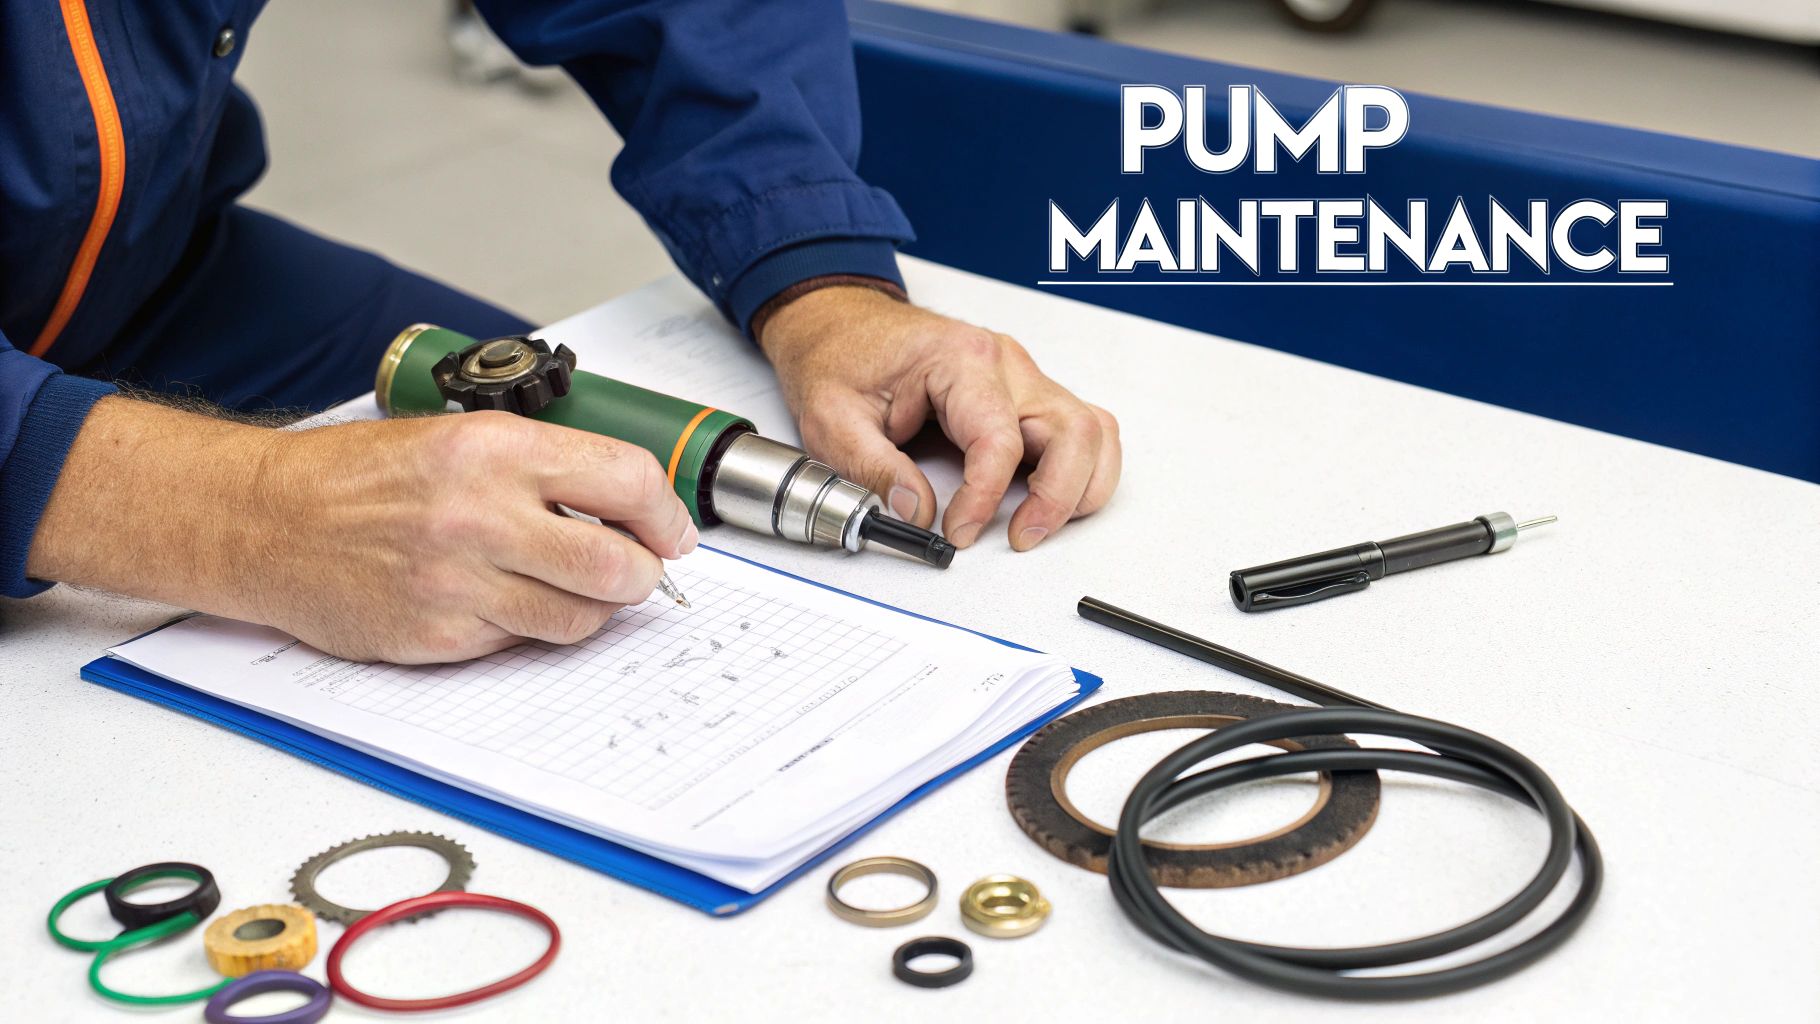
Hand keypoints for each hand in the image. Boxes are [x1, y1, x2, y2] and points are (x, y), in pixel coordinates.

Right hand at [29, 399, 694, 662]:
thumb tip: (631, 507)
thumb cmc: (359, 477)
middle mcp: (482, 514)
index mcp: (496, 449)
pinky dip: (527, 629)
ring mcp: (460, 582)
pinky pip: (522, 644)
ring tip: (565, 587)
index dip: (666, 514)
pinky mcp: (439, 635)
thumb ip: (545, 467)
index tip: (671, 532)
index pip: (628, 480)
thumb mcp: (459, 436)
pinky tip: (502, 602)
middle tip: (633, 571)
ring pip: (581, 618)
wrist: (264, 520)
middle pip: (620, 567)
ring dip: (591, 609)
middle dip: (641, 575)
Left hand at [759, 287, 1120, 550]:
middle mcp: (1007, 364)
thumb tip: (915, 513)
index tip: (958, 531)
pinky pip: (1081, 429)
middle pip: (1073, 431)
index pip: (1000, 440)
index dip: (984, 497)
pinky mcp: (1026, 395)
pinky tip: (1047, 498)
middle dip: (1057, 497)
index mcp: (962, 359)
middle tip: (1020, 536)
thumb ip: (876, 469)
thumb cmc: (842, 358)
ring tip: (1037, 524)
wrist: (842, 325)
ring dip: (1080, 485)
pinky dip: (1079, 469)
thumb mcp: (833, 419)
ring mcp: (1023, 378)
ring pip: (1091, 430)